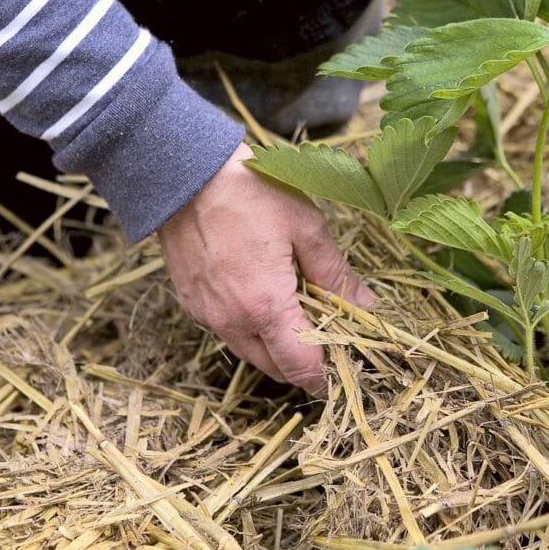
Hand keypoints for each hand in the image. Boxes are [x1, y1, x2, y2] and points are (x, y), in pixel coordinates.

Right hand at [158, 142, 372, 395]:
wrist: (183, 172)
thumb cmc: (249, 192)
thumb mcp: (306, 226)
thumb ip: (335, 274)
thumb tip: (365, 307)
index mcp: (265, 306)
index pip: (301, 367)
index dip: (325, 377)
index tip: (344, 373)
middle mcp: (232, 321)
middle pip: (275, 368)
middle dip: (304, 364)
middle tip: (329, 339)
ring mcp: (207, 315)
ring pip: (250, 353)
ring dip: (277, 347)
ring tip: (300, 315)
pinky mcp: (190, 303)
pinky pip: (228, 332)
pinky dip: (251, 329)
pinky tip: (265, 297)